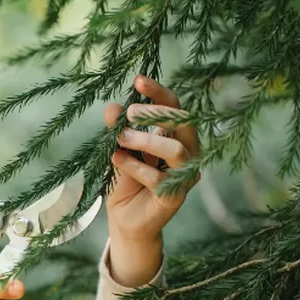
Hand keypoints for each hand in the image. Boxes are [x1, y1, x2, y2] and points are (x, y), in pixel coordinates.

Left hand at [103, 75, 199, 285]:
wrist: (124, 220)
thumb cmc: (125, 179)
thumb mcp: (117, 149)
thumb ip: (116, 129)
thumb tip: (111, 106)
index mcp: (175, 135)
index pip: (174, 106)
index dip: (158, 92)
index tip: (137, 80)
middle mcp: (187, 152)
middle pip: (184, 123)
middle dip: (156, 114)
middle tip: (129, 114)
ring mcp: (185, 175)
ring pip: (176, 150)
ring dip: (146, 140)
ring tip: (121, 138)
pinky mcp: (174, 197)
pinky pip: (158, 177)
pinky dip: (134, 167)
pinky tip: (115, 160)